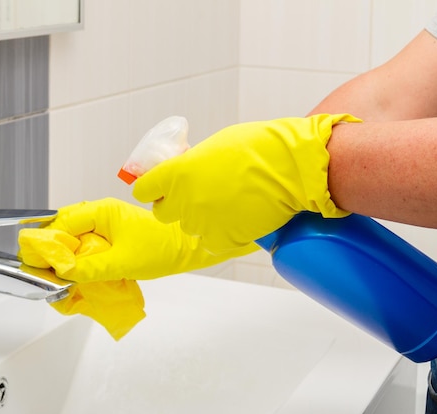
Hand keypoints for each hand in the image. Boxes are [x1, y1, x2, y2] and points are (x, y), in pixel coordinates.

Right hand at [20, 198, 257, 282]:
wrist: (187, 247)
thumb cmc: (160, 249)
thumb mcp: (122, 262)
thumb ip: (90, 267)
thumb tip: (62, 272)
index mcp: (101, 211)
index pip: (63, 223)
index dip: (49, 244)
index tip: (38, 263)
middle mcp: (100, 211)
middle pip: (65, 227)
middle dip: (54, 248)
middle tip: (45, 271)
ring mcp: (106, 221)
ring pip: (74, 235)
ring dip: (67, 253)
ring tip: (60, 274)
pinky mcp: (112, 232)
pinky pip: (87, 241)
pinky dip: (79, 255)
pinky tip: (77, 271)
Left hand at [133, 114, 359, 252]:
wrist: (292, 167)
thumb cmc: (258, 148)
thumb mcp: (214, 147)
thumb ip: (192, 164)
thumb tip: (185, 172)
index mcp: (176, 173)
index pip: (143, 190)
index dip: (151, 189)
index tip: (158, 188)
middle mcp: (184, 200)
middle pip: (162, 213)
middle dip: (173, 205)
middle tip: (193, 197)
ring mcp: (202, 223)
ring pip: (189, 227)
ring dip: (200, 219)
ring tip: (224, 206)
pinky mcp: (223, 240)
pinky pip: (210, 243)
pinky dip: (220, 236)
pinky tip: (233, 222)